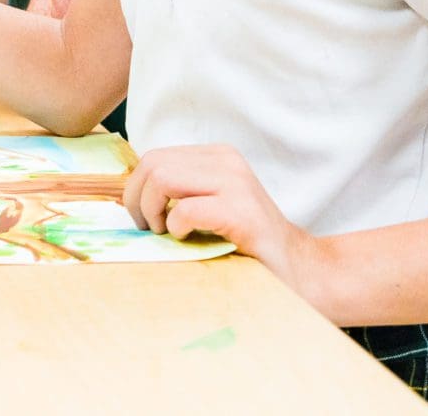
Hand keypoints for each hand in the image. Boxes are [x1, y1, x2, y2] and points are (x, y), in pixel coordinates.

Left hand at [123, 145, 328, 305]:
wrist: (301, 271)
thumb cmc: (246, 244)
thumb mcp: (210, 205)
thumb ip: (179, 192)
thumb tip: (127, 199)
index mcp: (217, 156)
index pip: (154, 157)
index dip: (136, 189)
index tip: (143, 219)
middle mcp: (227, 161)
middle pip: (152, 164)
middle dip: (138, 200)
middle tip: (149, 230)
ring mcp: (236, 184)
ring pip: (162, 179)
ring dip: (153, 212)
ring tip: (167, 234)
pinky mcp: (242, 213)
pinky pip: (186, 210)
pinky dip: (175, 228)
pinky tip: (189, 240)